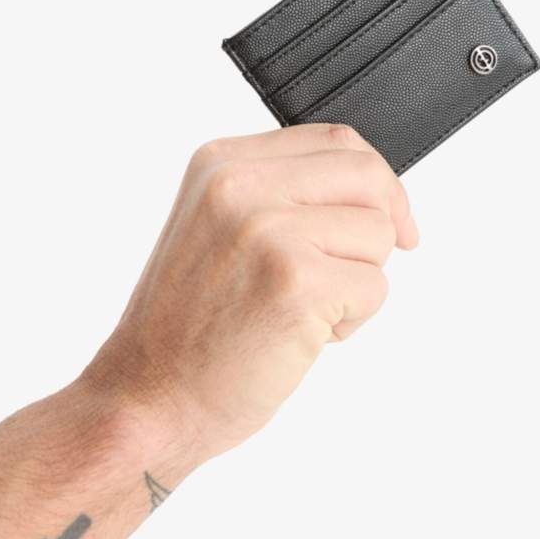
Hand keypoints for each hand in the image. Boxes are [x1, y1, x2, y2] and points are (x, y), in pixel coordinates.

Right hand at [81, 124, 418, 468]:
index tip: (392, 218)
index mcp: (221, 163)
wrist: (147, 397)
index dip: (377, 182)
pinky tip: (301, 336)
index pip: (334, 141)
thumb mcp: (217, 228)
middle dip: (381, 227)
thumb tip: (373, 189)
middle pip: (367, 176)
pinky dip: (351, 321)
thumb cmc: (188, 328)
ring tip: (301, 310)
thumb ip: (280, 194)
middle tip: (355, 272)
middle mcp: (240, 185)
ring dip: (357, 282)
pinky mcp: (296, 281)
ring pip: (378, 234)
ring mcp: (267, 230)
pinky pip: (375, 288)